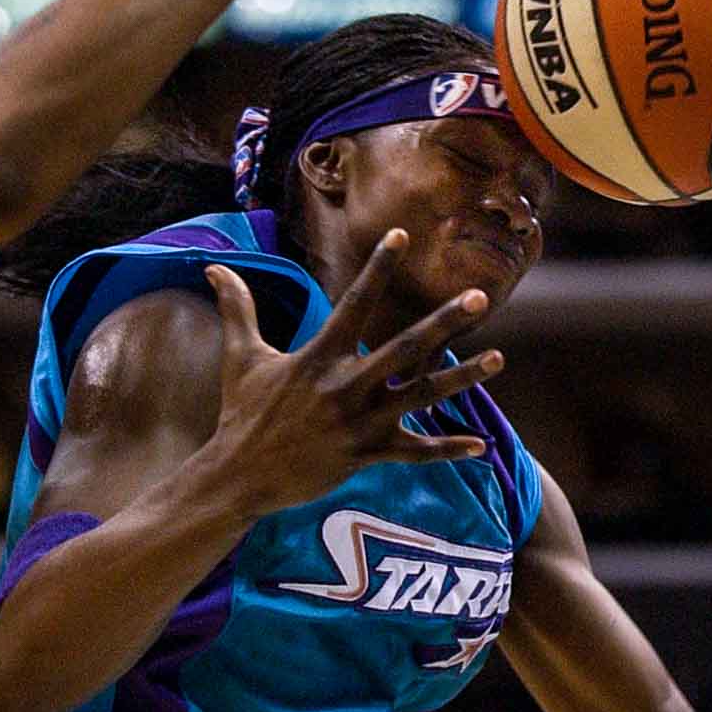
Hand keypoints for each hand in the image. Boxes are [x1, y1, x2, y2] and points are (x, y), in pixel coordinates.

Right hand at [202, 229, 502, 517]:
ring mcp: (359, 423)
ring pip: (422, 396)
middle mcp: (346, 386)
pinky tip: (480, 446)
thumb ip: (237, 308)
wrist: (238, 476)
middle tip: (479, 296)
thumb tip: (214, 266)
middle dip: (444, 321)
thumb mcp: (240, 357)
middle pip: (405, 348)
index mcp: (319, 357)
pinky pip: (414, 453)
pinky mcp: (365, 456)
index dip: (379, 267)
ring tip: (498, 358)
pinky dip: (446, 450)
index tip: (402, 235)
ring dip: (463, 378)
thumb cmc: (241, 413)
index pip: (356, 302)